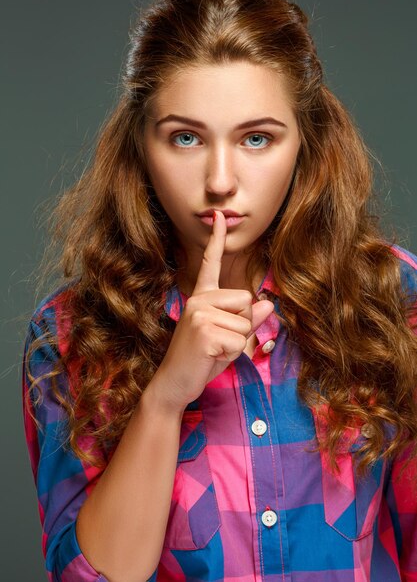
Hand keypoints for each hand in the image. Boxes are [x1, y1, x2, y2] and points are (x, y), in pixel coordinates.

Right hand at [147, 210, 274, 413]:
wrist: (174, 384)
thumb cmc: (201, 360)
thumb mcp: (228, 337)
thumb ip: (247, 319)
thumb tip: (268, 303)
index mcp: (202, 297)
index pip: (211, 263)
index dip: (216, 239)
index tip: (219, 215)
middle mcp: (199, 300)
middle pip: (246, 299)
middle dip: (242, 325)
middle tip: (218, 342)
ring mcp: (199, 313)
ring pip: (245, 322)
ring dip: (236, 343)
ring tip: (212, 351)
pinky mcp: (203, 331)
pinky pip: (238, 340)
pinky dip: (230, 355)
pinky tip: (210, 358)